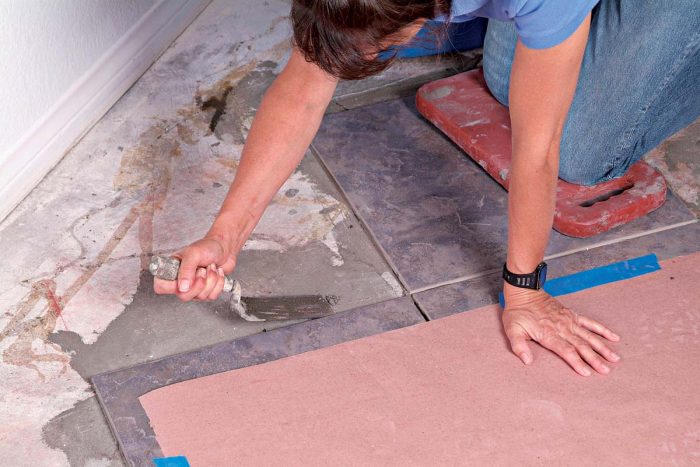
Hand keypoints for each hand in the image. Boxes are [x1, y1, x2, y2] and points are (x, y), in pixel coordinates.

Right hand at [153, 235, 236, 301]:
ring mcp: (194, 288)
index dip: (172, 286)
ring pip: (200, 297)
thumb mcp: (193, 254)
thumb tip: (182, 288)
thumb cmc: (207, 247)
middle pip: (183, 296)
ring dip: (211, 280)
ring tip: (211, 267)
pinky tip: (217, 273)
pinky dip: (218, 283)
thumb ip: (186, 269)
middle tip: (202, 270)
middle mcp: (181, 281)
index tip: (184, 277)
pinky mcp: (207, 291)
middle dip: (198, 283)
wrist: (224, 248)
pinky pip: (212, 296)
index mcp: (172, 270)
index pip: (161, 286)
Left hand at [502, 285, 619, 375]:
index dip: (577, 362)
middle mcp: (562, 328)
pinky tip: (614, 337)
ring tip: (614, 358)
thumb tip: (527, 361)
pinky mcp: (572, 315)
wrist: (524, 292)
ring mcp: (569, 321)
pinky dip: (602, 330)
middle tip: (606, 371)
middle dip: (594, 359)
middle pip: (581, 346)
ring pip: (589, 336)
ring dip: (602, 347)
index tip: (587, 372)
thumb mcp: (512, 330)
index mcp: (548, 334)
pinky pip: (590, 323)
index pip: (566, 351)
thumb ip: (519, 346)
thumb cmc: (517, 313)